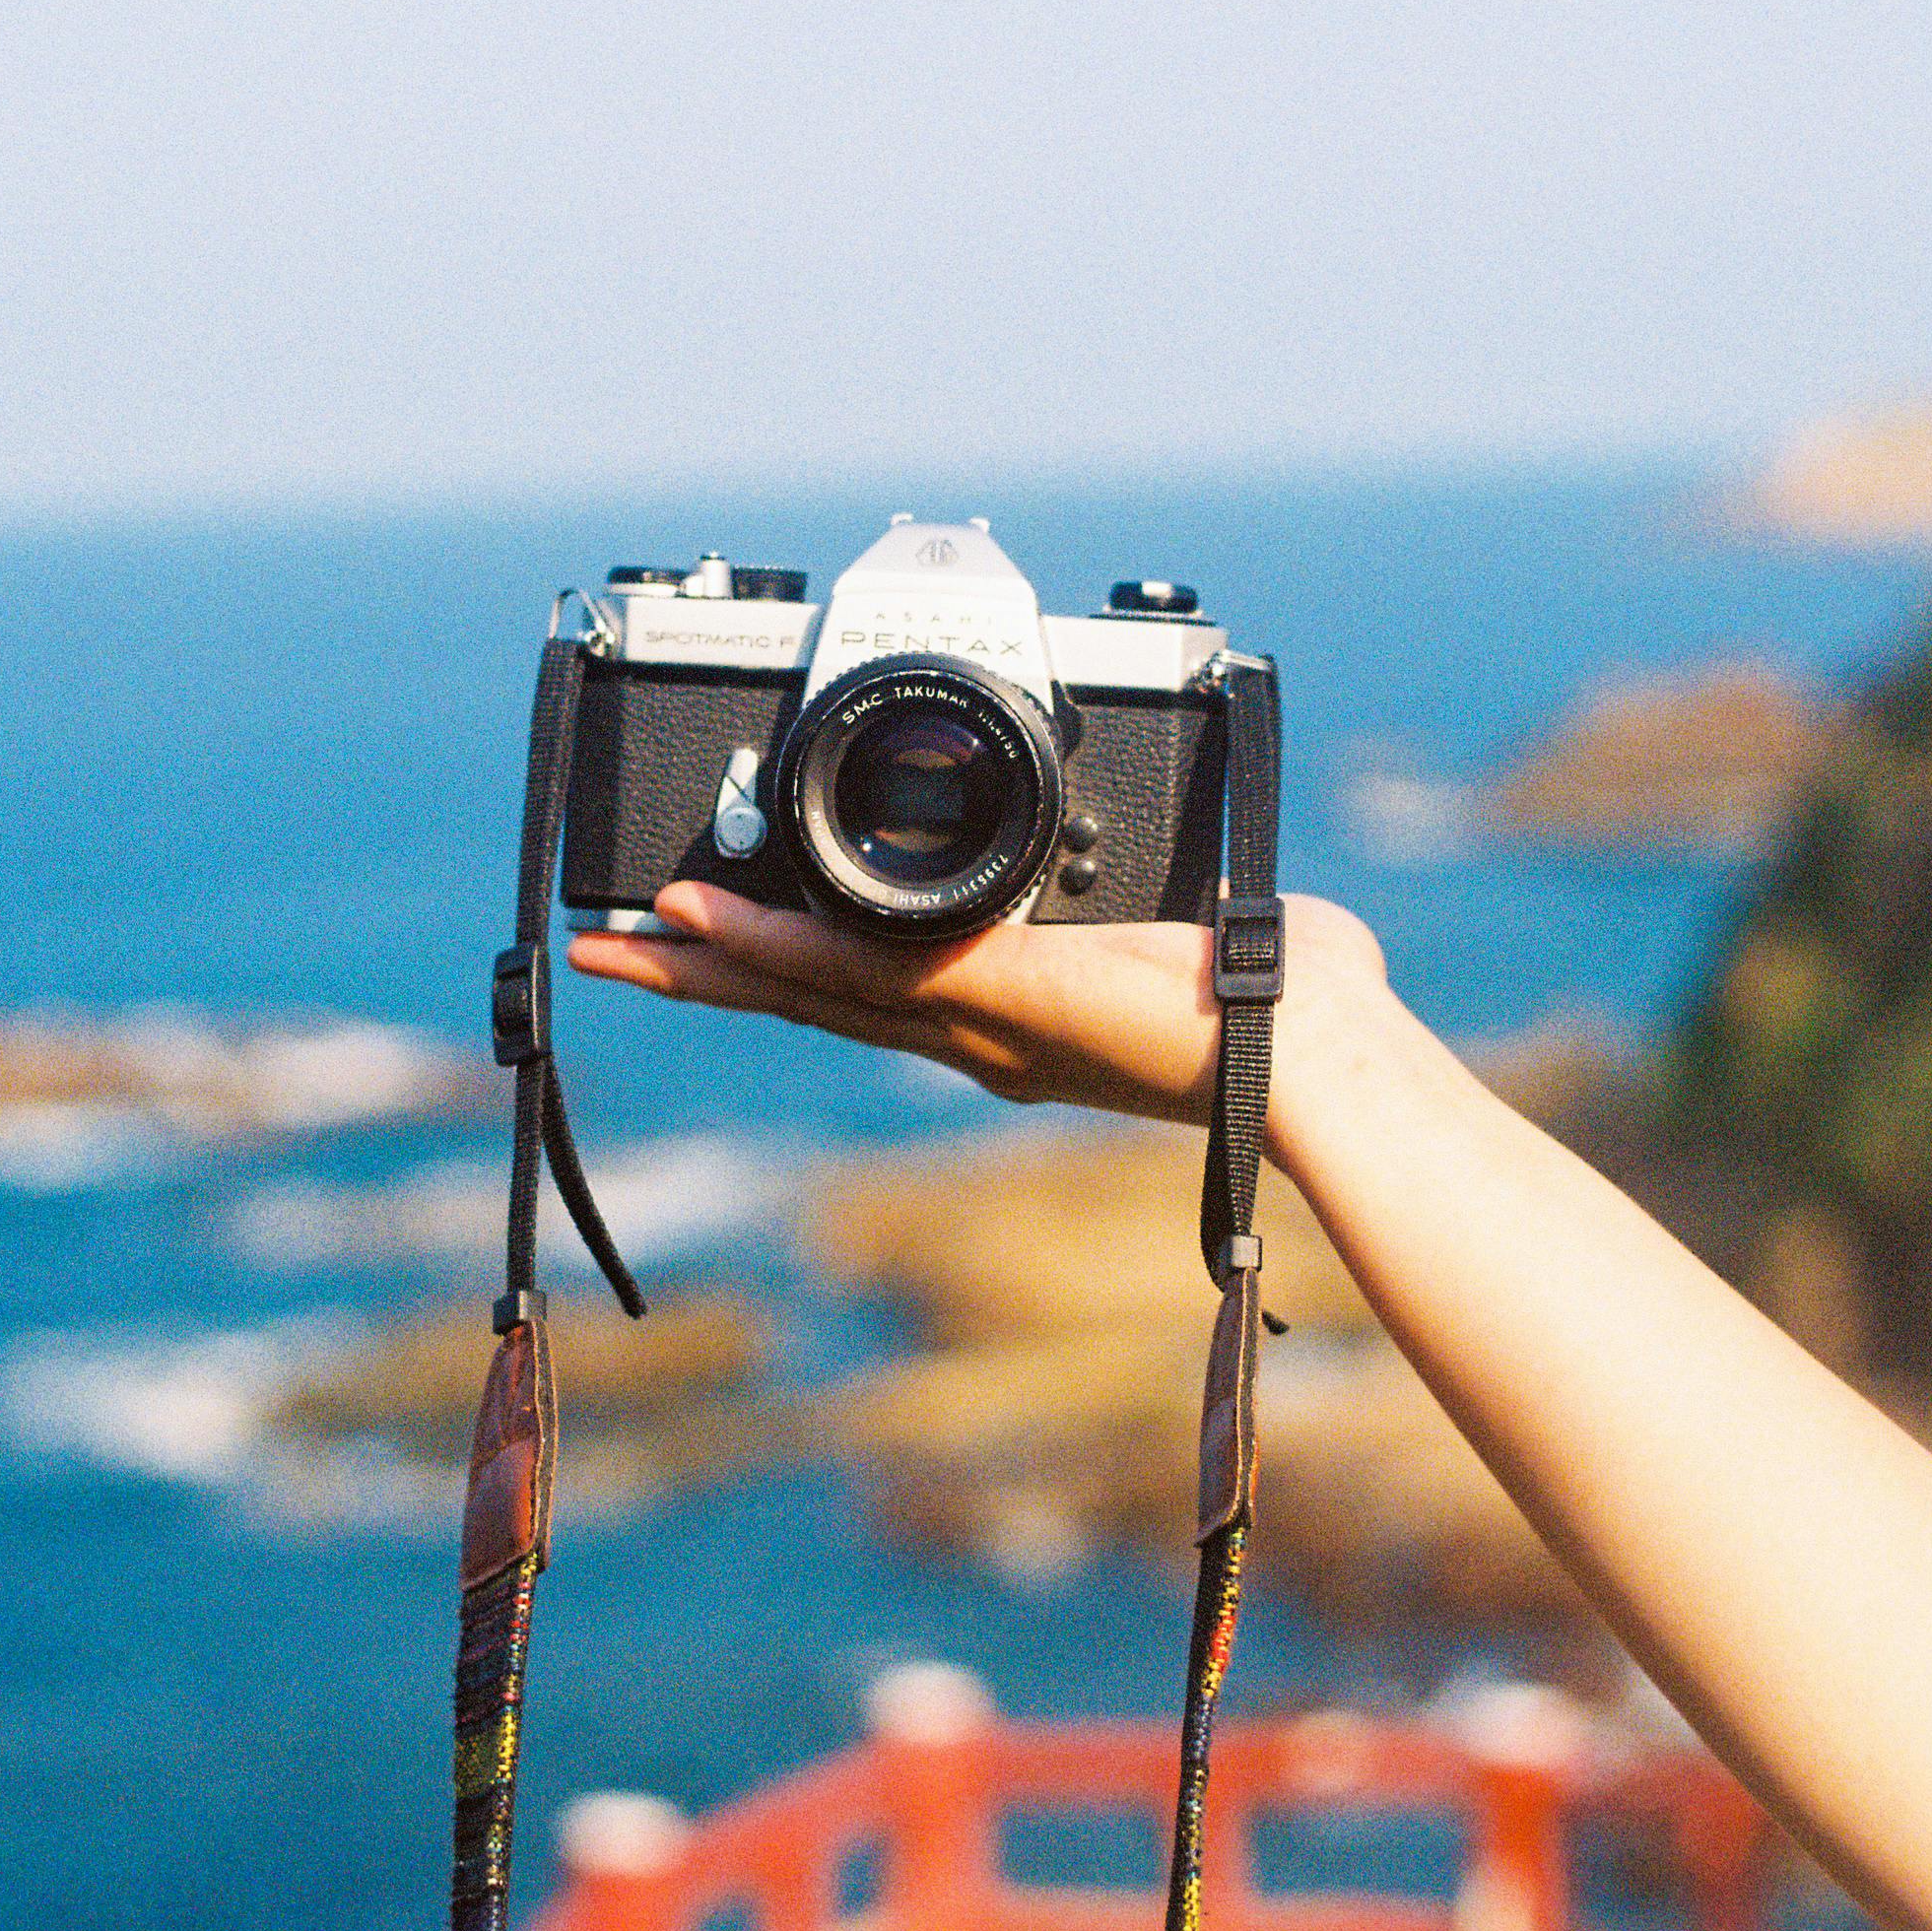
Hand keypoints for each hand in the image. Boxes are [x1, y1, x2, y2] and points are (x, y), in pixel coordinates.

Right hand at [565, 879, 1388, 1130]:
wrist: (1327, 1052)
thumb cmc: (1294, 1000)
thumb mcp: (1200, 931)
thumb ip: (1171, 902)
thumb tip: (1202, 878)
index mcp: (1010, 1014)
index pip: (866, 986)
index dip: (776, 964)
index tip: (705, 936)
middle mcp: (978, 1032)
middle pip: (807, 999)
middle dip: (701, 981)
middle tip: (604, 955)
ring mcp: (981, 1020)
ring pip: (815, 988)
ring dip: (714, 967)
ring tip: (621, 945)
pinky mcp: (1000, 994)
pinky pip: (866, 968)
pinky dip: (778, 951)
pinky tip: (712, 932)